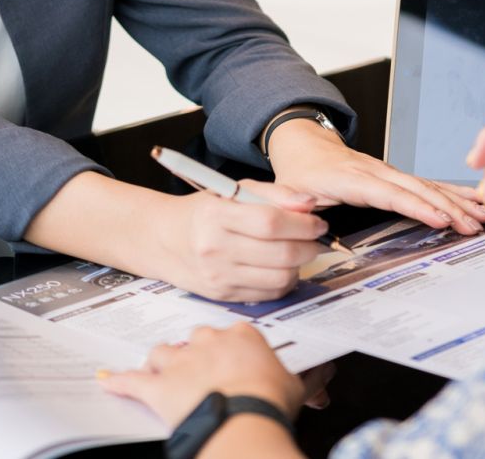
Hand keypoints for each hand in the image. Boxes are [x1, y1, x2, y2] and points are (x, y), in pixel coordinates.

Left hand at [101, 323, 304, 427]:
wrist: (244, 419)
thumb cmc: (269, 402)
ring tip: (159, 370)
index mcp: (242, 336)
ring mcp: (181, 362)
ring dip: (160, 363)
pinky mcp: (158, 386)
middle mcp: (208, 342)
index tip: (229, 355)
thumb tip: (323, 379)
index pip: (231, 332)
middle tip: (199, 369)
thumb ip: (305, 378)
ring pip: (162, 353)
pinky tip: (108, 380)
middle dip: (193, 353)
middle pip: (194, 338)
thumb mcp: (297, 386)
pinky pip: (132, 381)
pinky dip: (118, 381)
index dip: (227, 347)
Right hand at [150, 183, 326, 302]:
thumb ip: (275, 193)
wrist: (167, 239)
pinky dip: (284, 281)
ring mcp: (218, 276)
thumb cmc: (205, 211)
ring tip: (299, 252)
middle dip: (309, 246)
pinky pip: (268, 294)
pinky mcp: (222, 295)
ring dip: (300, 266)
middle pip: (280, 253)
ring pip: (279, 277)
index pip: (271, 222)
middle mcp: (215, 248)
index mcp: (217, 215)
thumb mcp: (234, 190)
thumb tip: (310, 203)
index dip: (303, 224)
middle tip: (315, 238)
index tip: (318, 222)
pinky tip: (282, 267)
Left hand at [266, 118, 484, 234]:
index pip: (390, 194)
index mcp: (352, 179)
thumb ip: (293, 201)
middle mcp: (376, 172)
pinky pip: (427, 184)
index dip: (416, 206)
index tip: (440, 219)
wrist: (306, 145)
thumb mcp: (288, 187)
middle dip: (448, 206)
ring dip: (457, 199)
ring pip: (428, 185)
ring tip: (484, 213)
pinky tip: (472, 200)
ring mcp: (389, 172)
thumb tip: (301, 210)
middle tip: (473, 224)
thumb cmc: (301, 171)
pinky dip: (452, 192)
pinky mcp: (396, 176)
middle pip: (418, 189)